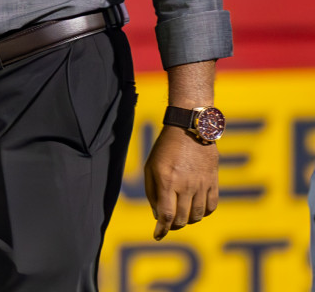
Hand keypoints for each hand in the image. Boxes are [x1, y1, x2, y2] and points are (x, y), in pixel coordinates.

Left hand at [143, 125, 218, 240]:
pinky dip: (204, 213)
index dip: (162, 229)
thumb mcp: (151, 167)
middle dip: (172, 226)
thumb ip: (152, 192)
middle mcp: (185, 185)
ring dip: (188, 220)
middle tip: (168, 225)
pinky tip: (196, 209)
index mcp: (167, 181)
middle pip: (181, 218)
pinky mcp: (213, 182)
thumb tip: (157, 215)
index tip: (157, 236)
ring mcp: (201, 184)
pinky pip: (211, 206)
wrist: (189, 129)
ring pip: (197, 215)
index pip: (166, 214)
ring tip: (181, 216)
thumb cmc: (165, 148)